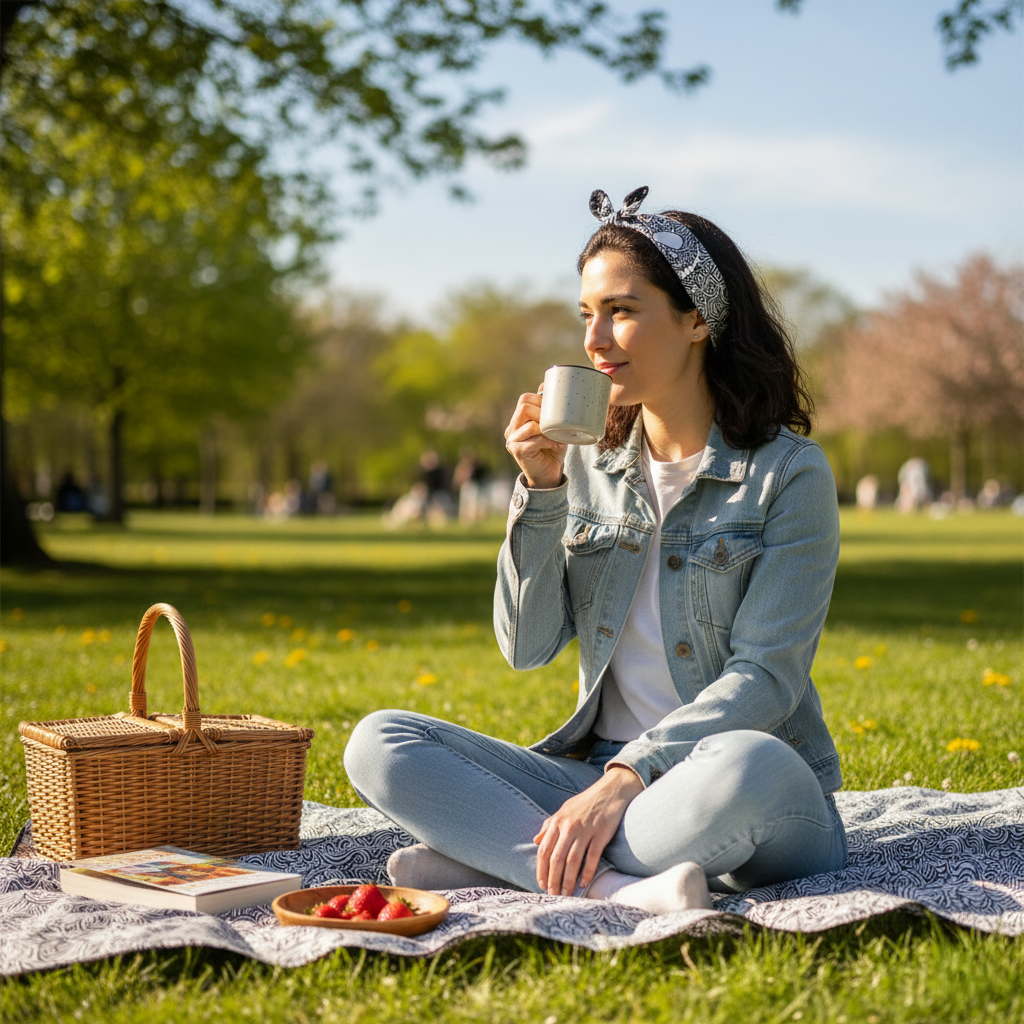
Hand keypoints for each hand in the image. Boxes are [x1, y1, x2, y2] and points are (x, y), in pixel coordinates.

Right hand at [504, 389, 566, 489]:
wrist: (549, 476)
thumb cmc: (552, 451)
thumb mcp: (553, 427)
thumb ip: (549, 410)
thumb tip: (545, 383)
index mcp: (518, 421)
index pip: (524, 399)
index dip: (541, 399)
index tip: (555, 409)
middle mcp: (511, 429)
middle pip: (524, 407)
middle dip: (544, 412)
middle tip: (557, 422)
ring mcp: (512, 440)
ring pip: (529, 423)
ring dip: (547, 427)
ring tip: (557, 435)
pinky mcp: (517, 451)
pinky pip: (534, 439)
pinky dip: (548, 440)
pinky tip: (556, 445)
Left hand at [533, 767, 643, 895]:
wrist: (611, 790)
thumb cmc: (586, 802)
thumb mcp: (564, 810)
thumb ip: (549, 825)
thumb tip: (535, 840)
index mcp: (557, 821)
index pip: (544, 850)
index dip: (541, 869)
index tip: (541, 884)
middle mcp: (569, 826)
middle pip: (557, 858)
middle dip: (553, 879)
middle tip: (553, 894)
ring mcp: (585, 830)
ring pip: (573, 861)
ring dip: (568, 880)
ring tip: (567, 893)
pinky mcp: (601, 833)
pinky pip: (592, 857)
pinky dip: (587, 872)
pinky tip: (584, 883)